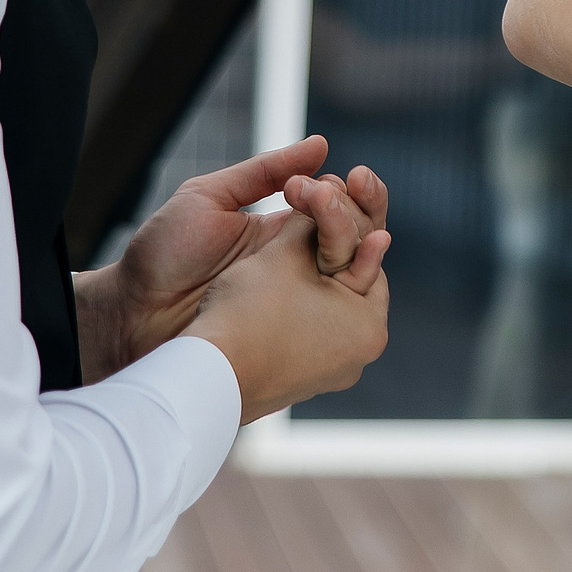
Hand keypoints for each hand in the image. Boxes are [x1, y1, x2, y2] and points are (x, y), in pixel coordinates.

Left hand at [75, 136, 388, 381]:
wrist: (130, 315)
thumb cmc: (162, 254)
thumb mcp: (209, 198)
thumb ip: (263, 171)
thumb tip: (322, 144)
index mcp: (283, 228)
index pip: (338, 205)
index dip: (353, 191)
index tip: (350, 178)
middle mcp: (299, 262)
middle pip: (357, 234)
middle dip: (364, 210)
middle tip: (348, 191)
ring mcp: (299, 297)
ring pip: (355, 268)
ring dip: (360, 242)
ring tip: (342, 228)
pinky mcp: (294, 329)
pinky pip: (337, 310)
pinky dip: (353, 288)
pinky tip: (349, 269)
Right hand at [184, 212, 389, 422]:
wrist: (202, 381)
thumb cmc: (247, 313)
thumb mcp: (286, 252)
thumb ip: (316, 220)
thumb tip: (333, 193)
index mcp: (369, 326)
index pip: (366, 254)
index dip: (342, 217)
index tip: (326, 190)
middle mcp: (357, 356)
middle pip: (348, 279)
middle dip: (326, 243)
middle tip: (307, 210)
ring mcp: (328, 372)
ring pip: (324, 303)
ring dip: (306, 273)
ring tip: (283, 248)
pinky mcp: (297, 379)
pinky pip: (304, 330)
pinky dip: (292, 304)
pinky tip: (268, 286)